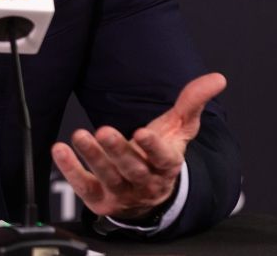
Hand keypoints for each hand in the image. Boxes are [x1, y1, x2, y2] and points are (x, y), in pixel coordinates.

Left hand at [51, 73, 226, 220]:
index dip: (153, 147)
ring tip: (79, 136)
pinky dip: (70, 170)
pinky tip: (60, 150)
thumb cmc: (162, 153)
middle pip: (132, 168)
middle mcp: (145, 182)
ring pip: (108, 177)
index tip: (142, 132)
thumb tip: (217, 78)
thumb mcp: (179, 128)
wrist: (148, 194)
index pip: (163, 158)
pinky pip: (84, 185)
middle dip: (117, 151)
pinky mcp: (100, 199)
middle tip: (103, 131)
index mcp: (167, 165)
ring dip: (93, 157)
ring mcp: (123, 193)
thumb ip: (193, 102)